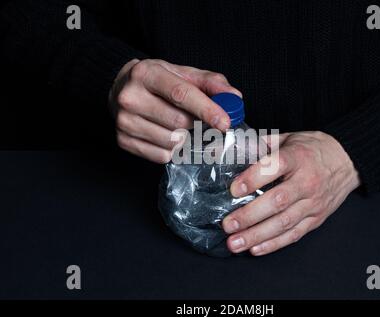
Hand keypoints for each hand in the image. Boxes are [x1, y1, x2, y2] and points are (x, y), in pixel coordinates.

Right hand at [109, 59, 241, 162]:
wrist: (121, 89)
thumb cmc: (157, 81)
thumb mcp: (182, 74)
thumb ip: (211, 83)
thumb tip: (234, 98)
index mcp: (146, 74)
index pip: (181, 94)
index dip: (206, 110)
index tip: (225, 122)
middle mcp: (131, 97)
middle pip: (178, 121)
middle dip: (197, 124)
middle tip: (199, 120)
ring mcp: (124, 121)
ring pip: (171, 142)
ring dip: (185, 138)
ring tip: (179, 126)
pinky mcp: (123, 140)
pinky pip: (161, 155)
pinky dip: (172, 150)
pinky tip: (167, 135)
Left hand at [222, 131, 360, 255]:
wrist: (347, 160)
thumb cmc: (313, 149)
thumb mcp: (289, 138)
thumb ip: (263, 144)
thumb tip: (232, 148)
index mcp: (298, 157)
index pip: (274, 167)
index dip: (252, 179)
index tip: (233, 190)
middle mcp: (306, 182)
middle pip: (277, 202)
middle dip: (249, 216)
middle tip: (228, 224)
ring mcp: (313, 203)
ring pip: (284, 223)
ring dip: (257, 235)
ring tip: (235, 243)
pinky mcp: (316, 218)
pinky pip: (294, 234)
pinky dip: (274, 244)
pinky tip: (255, 248)